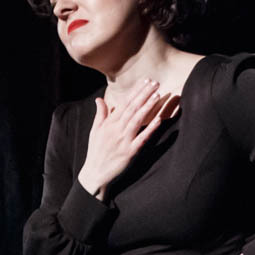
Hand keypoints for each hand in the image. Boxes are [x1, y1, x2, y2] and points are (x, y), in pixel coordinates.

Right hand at [77, 79, 178, 197]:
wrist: (95, 174)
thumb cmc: (96, 152)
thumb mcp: (94, 131)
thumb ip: (100, 114)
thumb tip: (99, 99)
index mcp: (109, 123)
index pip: (124, 103)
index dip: (136, 91)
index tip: (146, 81)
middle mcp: (116, 130)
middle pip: (132, 108)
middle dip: (144, 94)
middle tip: (156, 83)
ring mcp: (124, 140)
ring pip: (137, 120)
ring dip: (148, 107)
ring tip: (158, 95)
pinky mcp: (130, 152)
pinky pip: (142, 139)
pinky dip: (150, 129)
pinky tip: (159, 120)